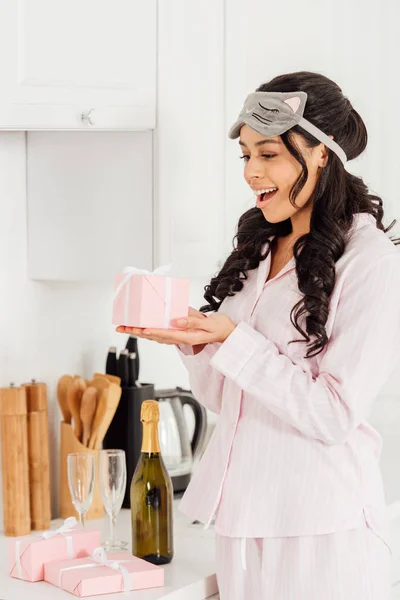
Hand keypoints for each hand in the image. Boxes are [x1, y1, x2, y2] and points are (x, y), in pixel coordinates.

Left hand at [116, 307, 236, 345]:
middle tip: (122, 328)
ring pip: (155, 336)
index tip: (139, 329)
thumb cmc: (219, 327)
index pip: (165, 334)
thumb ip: (194, 322)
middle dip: (138, 332)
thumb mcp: (209, 323)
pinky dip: (149, 331)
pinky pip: (160, 334)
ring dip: (140, 332)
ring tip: (126, 328)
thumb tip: (178, 320)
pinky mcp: (179, 334)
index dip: (151, 331)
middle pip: (155, 336)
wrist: (226, 332)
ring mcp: (179, 337)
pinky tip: (141, 328)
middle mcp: (180, 339)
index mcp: (187, 337)